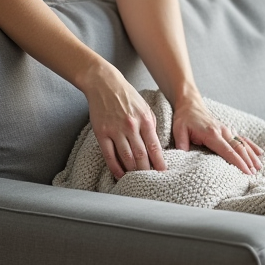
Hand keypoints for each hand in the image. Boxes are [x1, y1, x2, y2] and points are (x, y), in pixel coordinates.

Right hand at [82, 64, 166, 179]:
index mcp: (145, 120)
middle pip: (141, 155)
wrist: (105, 84)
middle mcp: (131, 126)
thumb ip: (151, 125)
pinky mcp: (102, 133)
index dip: (159, 162)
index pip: (154, 146)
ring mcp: (115, 130)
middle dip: (146, 170)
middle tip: (151, 181)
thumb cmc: (127, 96)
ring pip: (126, 157)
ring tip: (136, 180)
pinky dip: (115, 168)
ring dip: (132, 171)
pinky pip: (109, 155)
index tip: (163, 173)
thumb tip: (155, 145)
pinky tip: (120, 175)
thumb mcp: (145, 107)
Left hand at [172, 97, 263, 174]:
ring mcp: (227, 130)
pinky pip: (242, 138)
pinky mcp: (228, 129)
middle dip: (247, 161)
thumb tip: (183, 157)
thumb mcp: (179, 130)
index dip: (237, 162)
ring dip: (251, 155)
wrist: (190, 104)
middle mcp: (223, 131)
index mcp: (212, 133)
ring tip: (259, 167)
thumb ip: (182, 143)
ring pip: (243, 143)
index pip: (227, 150)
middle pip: (238, 148)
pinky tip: (259, 153)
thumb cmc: (184, 118)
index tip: (246, 171)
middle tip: (254, 174)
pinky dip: (251, 146)